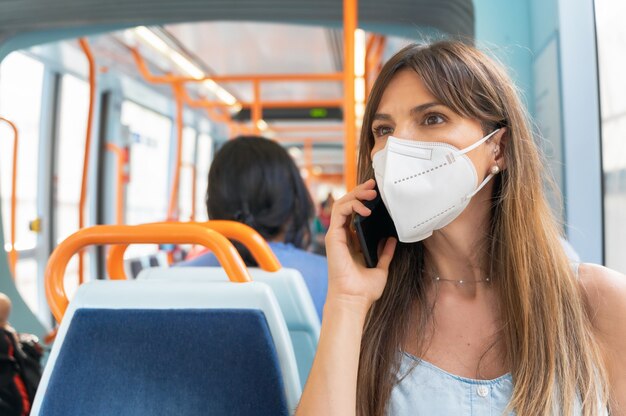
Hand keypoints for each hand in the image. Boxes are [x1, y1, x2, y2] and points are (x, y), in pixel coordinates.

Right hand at [325, 179, 396, 310]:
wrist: (354, 299)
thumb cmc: (364, 289)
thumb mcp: (381, 268)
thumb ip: (385, 253)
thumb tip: (390, 240)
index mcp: (351, 242)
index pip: (355, 214)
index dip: (364, 201)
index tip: (377, 194)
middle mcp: (342, 236)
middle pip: (347, 205)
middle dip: (360, 192)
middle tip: (374, 187)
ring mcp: (336, 235)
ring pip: (341, 204)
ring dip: (356, 195)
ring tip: (371, 193)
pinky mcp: (333, 236)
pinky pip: (339, 212)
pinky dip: (351, 205)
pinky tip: (365, 209)